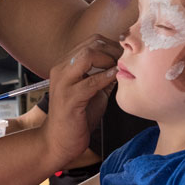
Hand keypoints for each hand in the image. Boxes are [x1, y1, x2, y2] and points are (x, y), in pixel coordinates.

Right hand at [41, 35, 120, 166]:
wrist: (58, 142)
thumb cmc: (76, 117)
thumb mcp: (93, 92)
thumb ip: (103, 78)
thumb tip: (122, 66)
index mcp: (66, 65)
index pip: (91, 42)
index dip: (111, 45)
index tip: (125, 55)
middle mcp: (61, 69)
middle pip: (90, 44)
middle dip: (113, 49)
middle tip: (126, 61)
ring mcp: (63, 83)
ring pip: (87, 56)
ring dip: (109, 59)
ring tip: (120, 68)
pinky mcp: (68, 98)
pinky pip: (90, 82)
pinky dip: (105, 77)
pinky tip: (115, 78)